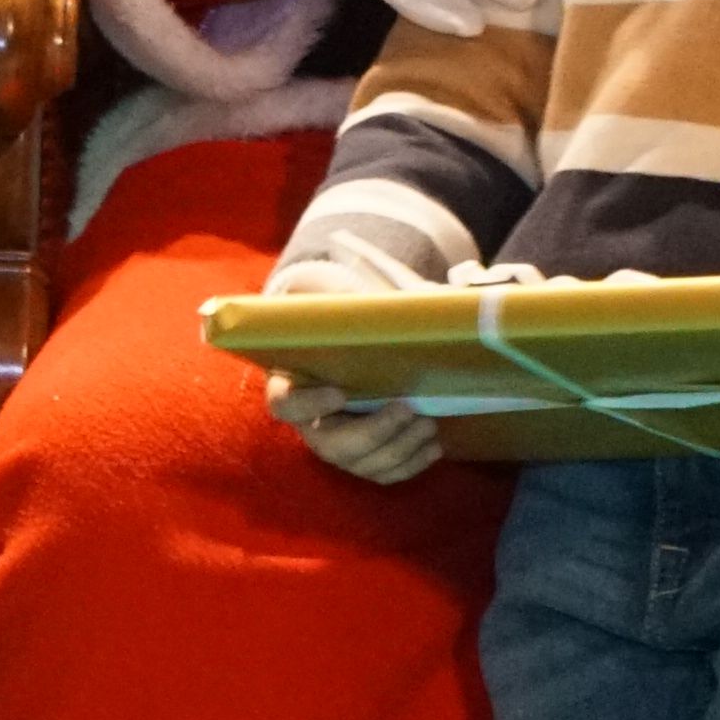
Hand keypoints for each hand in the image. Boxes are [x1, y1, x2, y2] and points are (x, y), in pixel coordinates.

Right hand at [254, 245, 445, 482]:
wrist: (362, 355)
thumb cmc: (348, 328)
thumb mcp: (345, 306)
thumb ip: (342, 287)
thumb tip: (346, 243)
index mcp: (292, 386)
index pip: (286, 406)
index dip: (309, 404)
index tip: (340, 389)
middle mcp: (310, 425)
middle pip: (331, 446)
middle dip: (373, 431)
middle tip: (407, 406)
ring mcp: (337, 447)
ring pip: (361, 465)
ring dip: (397, 447)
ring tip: (427, 422)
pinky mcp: (364, 460)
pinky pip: (383, 476)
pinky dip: (410, 464)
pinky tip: (433, 442)